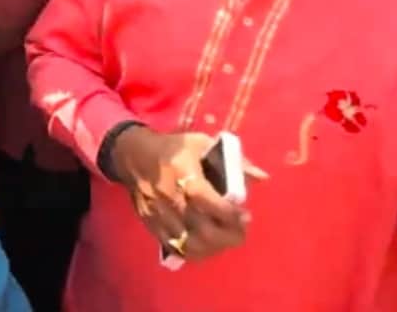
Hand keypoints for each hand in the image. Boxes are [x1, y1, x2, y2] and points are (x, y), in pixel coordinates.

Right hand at [110, 127, 253, 261]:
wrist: (133, 155)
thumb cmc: (172, 149)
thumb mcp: (202, 144)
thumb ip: (234, 160)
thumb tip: (262, 177)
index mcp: (185, 175)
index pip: (210, 203)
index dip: (231, 214)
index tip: (245, 215)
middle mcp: (172, 199)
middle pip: (204, 231)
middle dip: (228, 236)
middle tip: (240, 231)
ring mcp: (161, 216)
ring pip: (190, 245)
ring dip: (213, 247)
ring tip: (223, 239)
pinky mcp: (152, 225)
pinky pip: (175, 248)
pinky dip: (194, 252)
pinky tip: (205, 245)